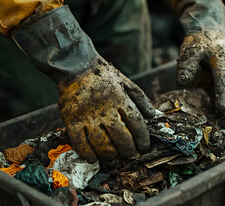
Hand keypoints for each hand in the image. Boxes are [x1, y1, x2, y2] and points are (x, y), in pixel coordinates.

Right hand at [12, 6, 154, 163]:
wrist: (76, 65)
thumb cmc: (103, 75)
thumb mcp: (126, 81)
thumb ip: (140, 98)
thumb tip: (152, 116)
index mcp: (120, 99)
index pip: (136, 123)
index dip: (142, 138)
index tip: (144, 146)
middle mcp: (105, 109)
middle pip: (121, 137)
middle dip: (128, 149)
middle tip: (130, 153)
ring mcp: (87, 116)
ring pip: (102, 143)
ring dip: (110, 154)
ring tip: (114, 156)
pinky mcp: (71, 120)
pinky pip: (79, 142)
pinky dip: (87, 153)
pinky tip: (94, 158)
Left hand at [177, 31, 224, 115]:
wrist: (208, 29)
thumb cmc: (198, 40)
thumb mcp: (189, 51)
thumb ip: (186, 66)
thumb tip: (182, 83)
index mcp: (221, 60)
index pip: (223, 80)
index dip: (223, 95)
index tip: (221, 109)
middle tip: (223, 116)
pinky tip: (222, 107)